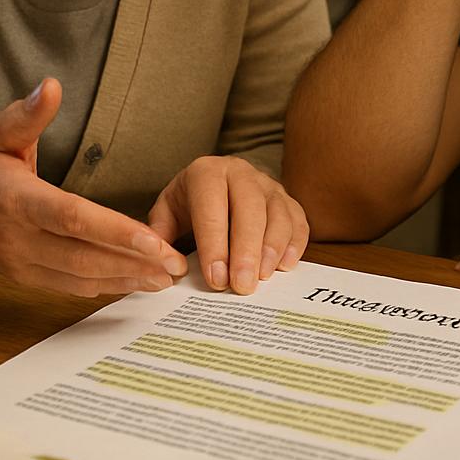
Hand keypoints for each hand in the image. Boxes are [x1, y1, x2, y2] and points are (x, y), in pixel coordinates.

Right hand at [0, 77, 188, 296]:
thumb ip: (28, 114)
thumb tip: (51, 85)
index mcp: (16, 200)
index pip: (70, 216)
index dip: (113, 229)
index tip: (152, 238)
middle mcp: (20, 238)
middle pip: (82, 254)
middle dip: (132, 261)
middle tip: (175, 262)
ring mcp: (24, 264)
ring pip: (80, 278)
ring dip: (126, 279)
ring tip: (166, 276)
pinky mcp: (29, 280)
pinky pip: (71, 288)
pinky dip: (107, 286)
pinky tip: (138, 281)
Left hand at [147, 156, 308, 295]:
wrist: (213, 180)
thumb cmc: (189, 202)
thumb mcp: (166, 212)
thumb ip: (162, 236)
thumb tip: (168, 266)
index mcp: (206, 173)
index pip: (212, 209)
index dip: (215, 246)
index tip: (216, 279)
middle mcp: (240, 173)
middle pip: (250, 209)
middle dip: (247, 251)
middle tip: (243, 286)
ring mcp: (268, 184)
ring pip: (278, 214)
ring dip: (272, 249)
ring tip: (263, 279)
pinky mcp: (287, 199)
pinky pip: (297, 220)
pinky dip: (294, 244)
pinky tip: (284, 266)